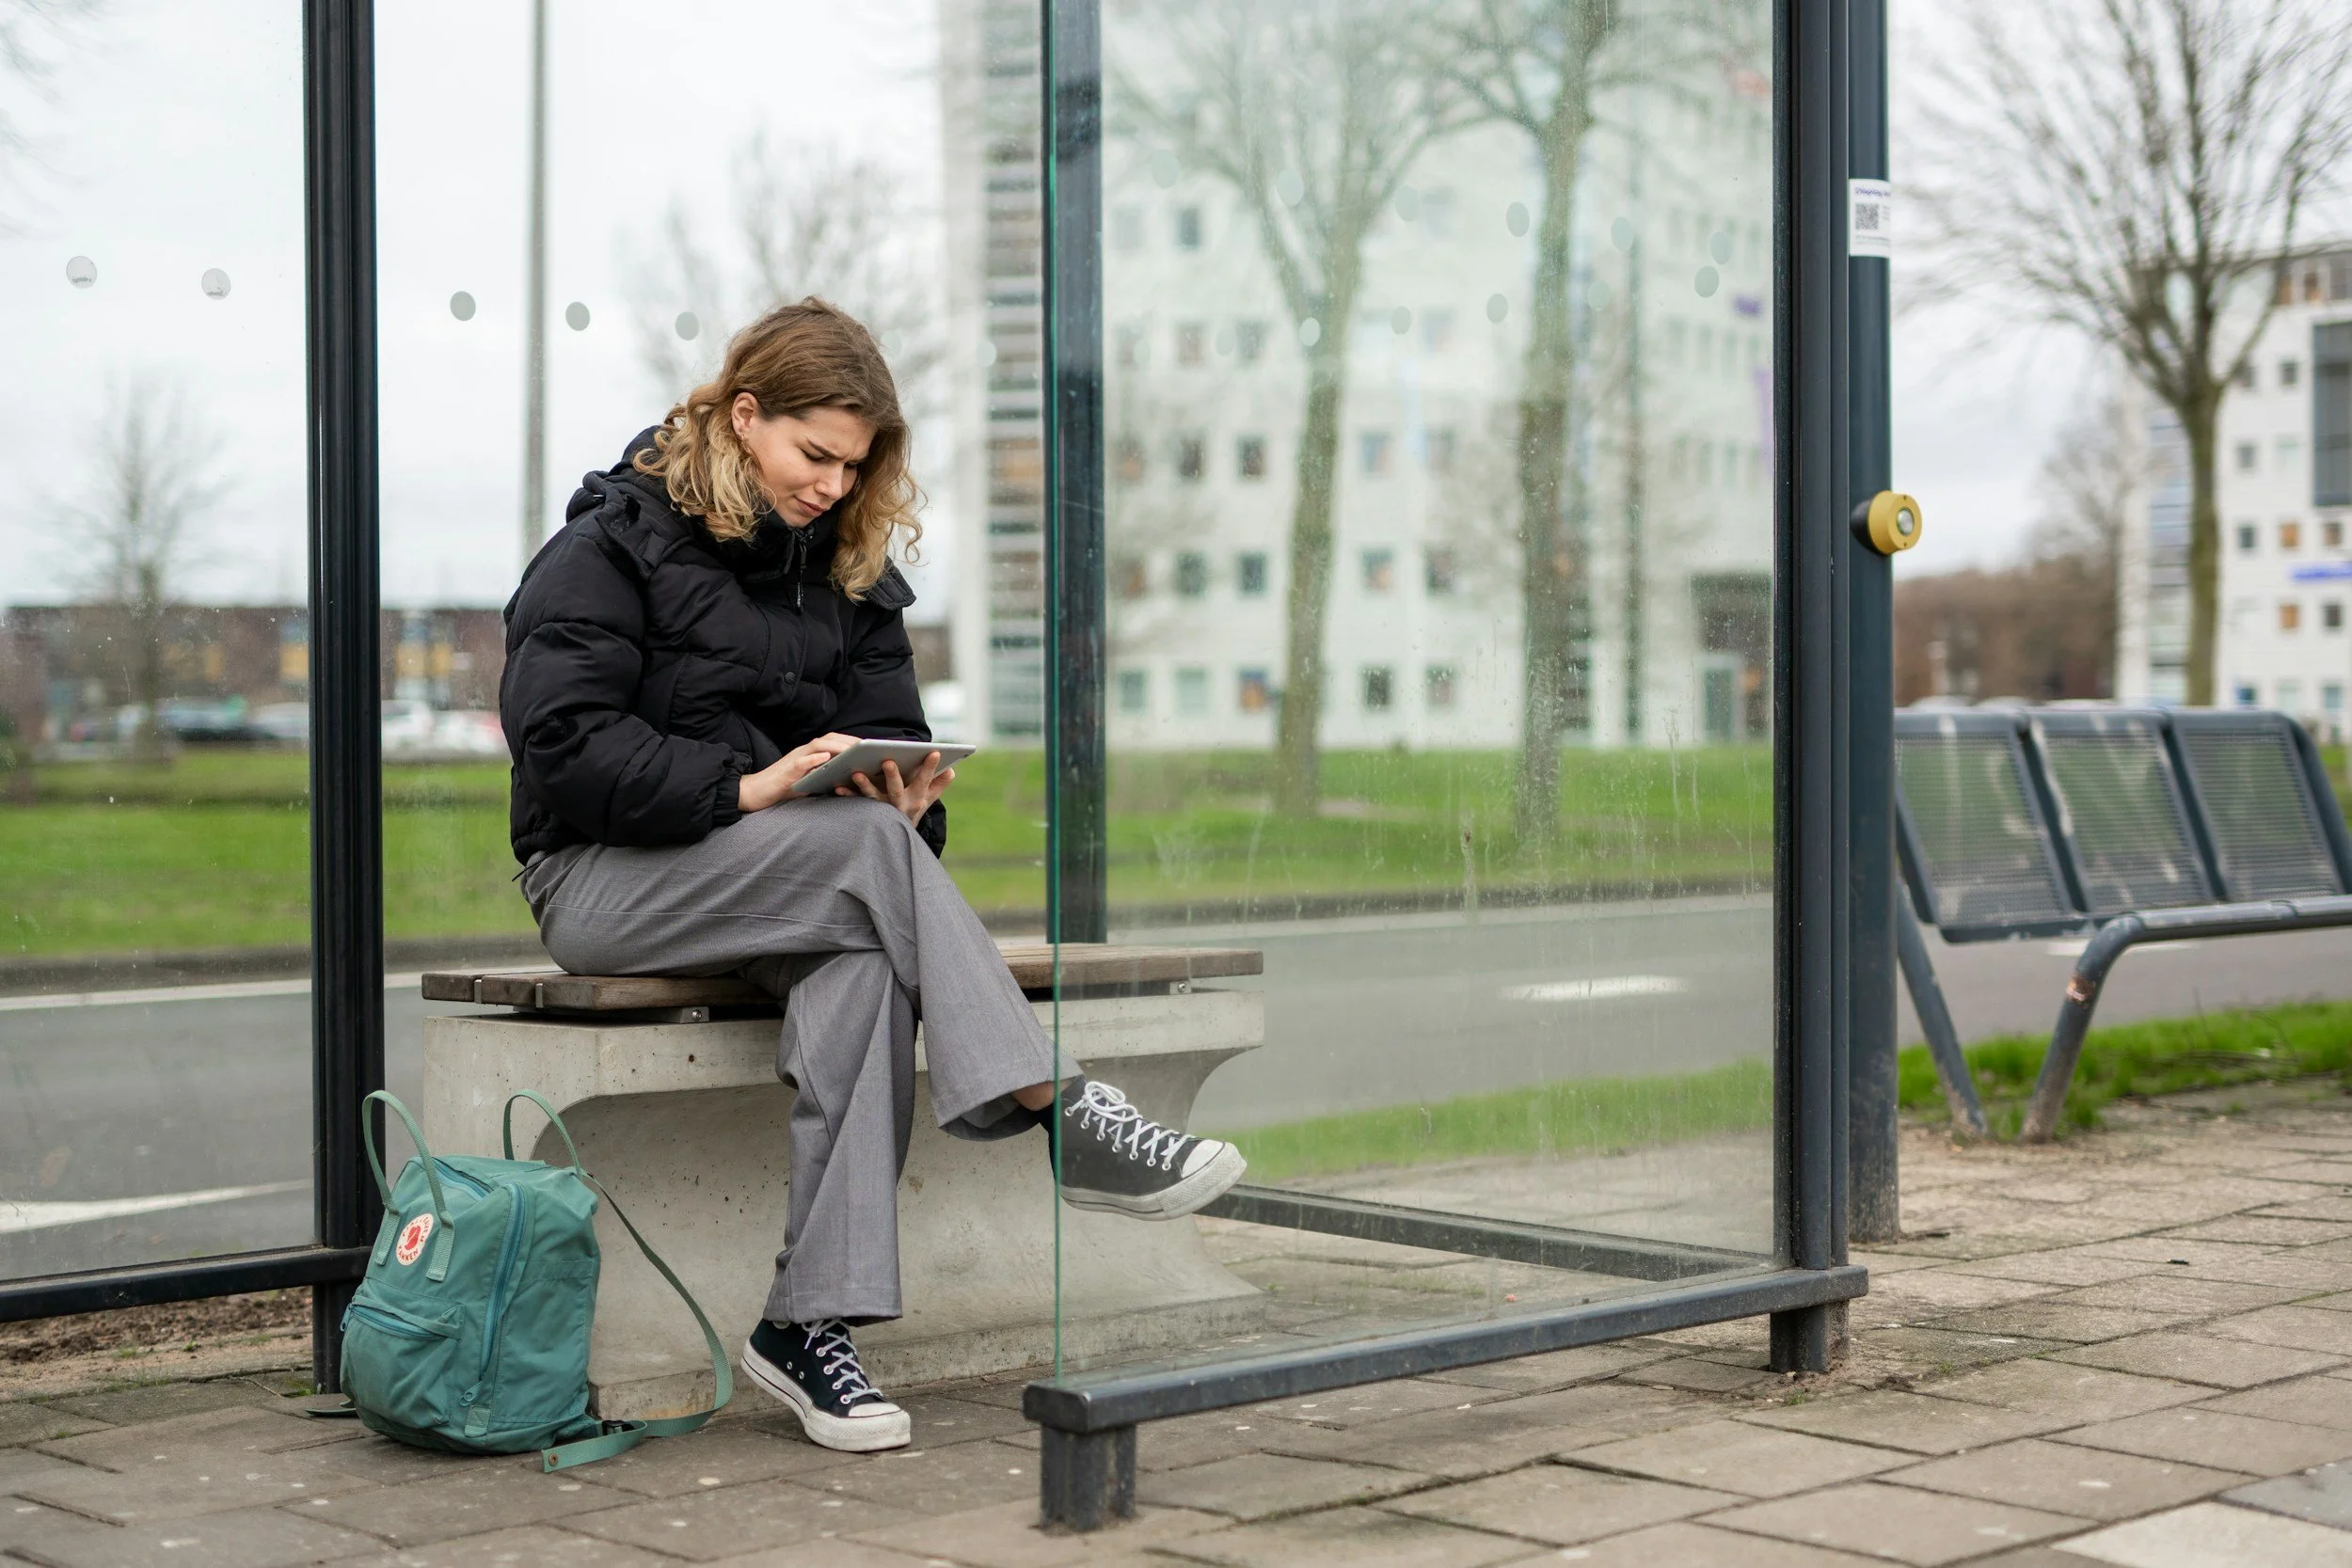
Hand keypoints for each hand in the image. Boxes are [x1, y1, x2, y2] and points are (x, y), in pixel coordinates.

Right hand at [736, 733, 860, 813]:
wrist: (755, 792)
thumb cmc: (783, 788)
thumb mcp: (809, 782)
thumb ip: (824, 777)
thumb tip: (847, 779)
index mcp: (810, 754)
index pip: (833, 742)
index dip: (851, 741)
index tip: (870, 746)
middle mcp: (803, 752)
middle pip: (829, 739)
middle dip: (849, 741)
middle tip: (868, 746)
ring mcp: (794, 760)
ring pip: (817, 746)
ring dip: (836, 746)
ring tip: (853, 750)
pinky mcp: (786, 771)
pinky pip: (800, 762)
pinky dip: (813, 758)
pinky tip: (826, 758)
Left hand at [839, 750, 954, 824]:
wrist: (895, 838)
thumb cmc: (911, 809)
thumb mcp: (927, 800)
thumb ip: (938, 785)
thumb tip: (951, 771)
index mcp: (916, 798)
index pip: (925, 781)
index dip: (930, 768)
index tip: (934, 752)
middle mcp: (899, 804)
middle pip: (896, 789)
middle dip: (893, 775)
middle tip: (888, 761)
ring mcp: (882, 809)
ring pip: (873, 796)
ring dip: (864, 785)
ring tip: (856, 773)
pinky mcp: (866, 811)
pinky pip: (855, 802)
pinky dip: (847, 795)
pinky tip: (837, 787)